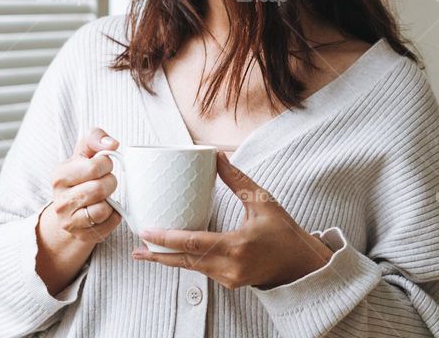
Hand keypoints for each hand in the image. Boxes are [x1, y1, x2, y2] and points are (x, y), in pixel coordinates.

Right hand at [41, 127, 122, 244]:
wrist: (71, 209)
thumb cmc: (81, 175)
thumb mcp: (84, 152)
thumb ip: (96, 138)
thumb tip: (112, 144)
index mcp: (59, 176)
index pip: (94, 166)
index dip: (106, 164)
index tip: (102, 166)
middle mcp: (60, 201)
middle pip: (100, 188)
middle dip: (110, 182)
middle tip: (106, 182)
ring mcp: (69, 221)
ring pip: (103, 209)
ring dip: (111, 201)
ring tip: (103, 197)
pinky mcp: (82, 236)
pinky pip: (108, 224)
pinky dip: (113, 216)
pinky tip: (105, 210)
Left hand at [131, 151, 333, 289]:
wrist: (302, 265)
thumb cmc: (285, 233)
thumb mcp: (263, 202)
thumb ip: (238, 180)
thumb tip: (217, 156)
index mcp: (238, 246)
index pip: (195, 243)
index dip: (168, 238)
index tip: (147, 231)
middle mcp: (231, 267)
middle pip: (186, 262)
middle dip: (159, 255)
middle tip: (136, 248)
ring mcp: (230, 279)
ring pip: (192, 269)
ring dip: (170, 259)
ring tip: (147, 250)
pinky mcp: (231, 283)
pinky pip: (203, 272)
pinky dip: (187, 262)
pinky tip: (174, 254)